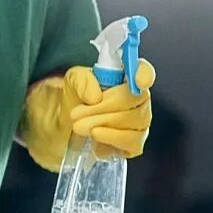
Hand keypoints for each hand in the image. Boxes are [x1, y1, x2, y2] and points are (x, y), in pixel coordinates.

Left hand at [19, 58, 156, 168]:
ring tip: (78, 125)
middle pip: (137, 98)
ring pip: (135, 119)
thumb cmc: (77, 98)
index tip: (138, 82)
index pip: (145, 71)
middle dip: (105, 106)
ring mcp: (140, 121)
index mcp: (127, 76)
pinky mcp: (135, 142)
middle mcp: (139, 98)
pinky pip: (133, 140)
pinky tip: (95, 134)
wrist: (67, 125)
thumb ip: (82, 81)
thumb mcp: (72, 82)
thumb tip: (95, 97)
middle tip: (76, 113)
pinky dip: (113, 136)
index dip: (145, 74)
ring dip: (103, 121)